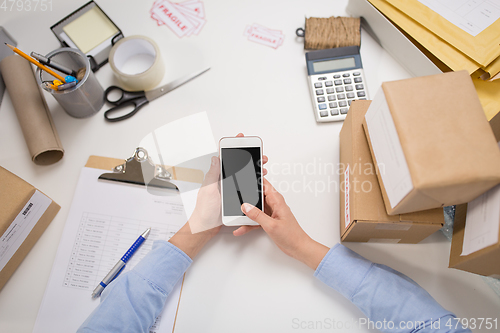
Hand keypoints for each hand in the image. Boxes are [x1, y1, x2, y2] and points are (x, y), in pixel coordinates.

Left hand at [170, 133, 267, 257]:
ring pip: (244, 176)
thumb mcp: (208, 189)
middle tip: (260, 156)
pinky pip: (246, 188)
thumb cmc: (205, 210)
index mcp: (217, 176)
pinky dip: (254, 184)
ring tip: (262, 168)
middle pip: (239, 166)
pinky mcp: (234, 198)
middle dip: (250, 159)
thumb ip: (213, 174)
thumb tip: (216, 158)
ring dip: (254, 171)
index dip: (234, 148)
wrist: (206, 226)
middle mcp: (224, 181)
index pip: (226, 158)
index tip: (241, 139)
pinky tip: (260, 182)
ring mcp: (230, 189)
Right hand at [240, 179, 328, 269]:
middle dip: (246, 197)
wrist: (298, 247)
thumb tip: (246, 206)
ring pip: (255, 208)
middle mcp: (274, 204)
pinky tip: (241, 228)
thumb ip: (257, 215)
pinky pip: (256, 219)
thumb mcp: (271, 225)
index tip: (244, 179)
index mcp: (277, 201)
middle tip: (235, 199)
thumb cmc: (292, 235)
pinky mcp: (269, 220)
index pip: (264, 185)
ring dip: (246, 213)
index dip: (255, 179)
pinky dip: (249, 223)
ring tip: (235, 216)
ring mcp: (271, 212)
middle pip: (257, 196)